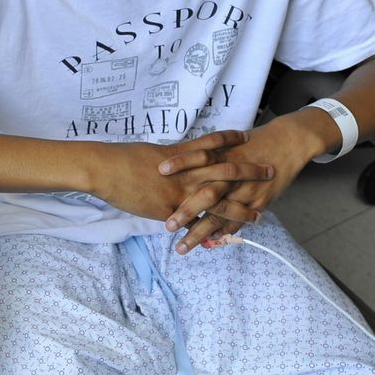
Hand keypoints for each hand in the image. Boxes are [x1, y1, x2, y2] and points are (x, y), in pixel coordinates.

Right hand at [96, 130, 272, 222]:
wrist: (104, 169)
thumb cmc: (121, 157)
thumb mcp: (149, 151)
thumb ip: (168, 156)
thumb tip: (177, 155)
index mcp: (181, 154)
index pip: (213, 143)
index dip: (232, 140)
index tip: (248, 136)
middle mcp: (186, 172)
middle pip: (226, 170)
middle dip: (250, 172)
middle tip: (271, 171)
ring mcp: (180, 192)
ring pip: (219, 200)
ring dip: (241, 210)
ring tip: (259, 217)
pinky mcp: (170, 210)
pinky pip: (196, 223)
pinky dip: (212, 231)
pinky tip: (225, 238)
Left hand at [160, 115, 315, 252]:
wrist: (286, 142)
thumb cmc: (250, 143)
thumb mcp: (225, 144)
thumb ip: (202, 155)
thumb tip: (171, 162)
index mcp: (222, 155)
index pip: (196, 157)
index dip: (178, 163)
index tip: (157, 172)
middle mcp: (232, 175)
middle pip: (206, 193)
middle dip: (186, 211)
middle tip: (167, 226)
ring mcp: (245, 190)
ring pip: (219, 215)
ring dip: (199, 232)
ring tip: (181, 247)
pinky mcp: (259, 201)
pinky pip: (239, 221)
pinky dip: (223, 232)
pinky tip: (209, 242)